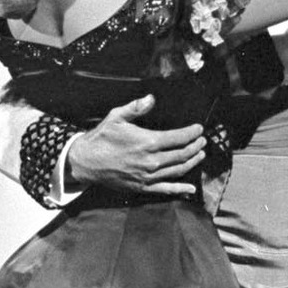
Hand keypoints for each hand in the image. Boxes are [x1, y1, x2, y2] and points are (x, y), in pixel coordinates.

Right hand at [65, 95, 204, 196]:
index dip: (192, 133)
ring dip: (192, 162)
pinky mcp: (142, 187)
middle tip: (202, 141)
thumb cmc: (101, 138)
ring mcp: (148, 176)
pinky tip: (191, 188)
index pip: (178, 137)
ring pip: (178, 170)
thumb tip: (151, 98)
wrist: (85, 162)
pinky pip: (166, 189)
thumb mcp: (116, 117)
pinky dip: (180, 189)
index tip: (199, 129)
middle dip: (196, 146)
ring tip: (200, 155)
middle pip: (182, 154)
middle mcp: (151, 161)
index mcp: (147, 142)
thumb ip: (135, 108)